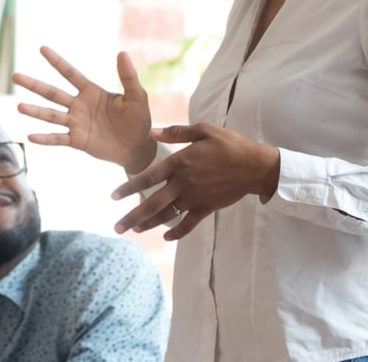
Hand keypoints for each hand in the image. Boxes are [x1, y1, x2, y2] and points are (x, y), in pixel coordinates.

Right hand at [13, 47, 154, 172]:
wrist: (138, 147)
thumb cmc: (138, 119)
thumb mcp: (136, 96)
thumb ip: (128, 77)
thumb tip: (122, 53)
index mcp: (92, 92)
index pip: (70, 73)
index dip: (56, 61)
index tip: (42, 49)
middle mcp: (79, 105)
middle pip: (53, 93)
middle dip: (34, 85)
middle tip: (15, 76)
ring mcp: (76, 123)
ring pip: (51, 115)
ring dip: (35, 111)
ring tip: (19, 106)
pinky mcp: (77, 140)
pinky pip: (58, 139)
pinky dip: (45, 139)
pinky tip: (31, 137)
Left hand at [110, 122, 279, 240]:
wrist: (255, 166)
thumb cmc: (229, 144)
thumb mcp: (204, 130)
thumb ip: (176, 132)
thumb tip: (151, 132)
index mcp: (179, 163)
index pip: (147, 178)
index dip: (128, 188)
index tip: (113, 197)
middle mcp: (183, 183)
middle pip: (152, 203)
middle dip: (132, 217)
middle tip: (116, 228)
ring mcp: (195, 198)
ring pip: (166, 216)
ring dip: (148, 225)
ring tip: (134, 230)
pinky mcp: (206, 208)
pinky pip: (188, 224)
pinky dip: (176, 232)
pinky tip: (165, 237)